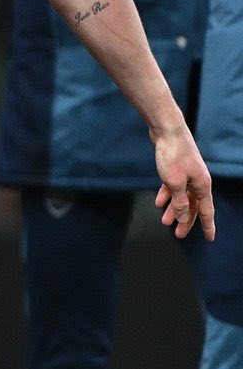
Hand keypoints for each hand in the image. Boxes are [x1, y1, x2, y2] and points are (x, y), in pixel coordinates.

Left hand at [153, 126, 214, 240]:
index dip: (207, 226)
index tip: (210, 239)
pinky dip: (167, 195)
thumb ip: (179, 202)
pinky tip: (158, 202)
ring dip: (174, 209)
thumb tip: (182, 219)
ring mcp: (187, 173)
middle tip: (178, 235)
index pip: (206, 211)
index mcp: (202, 185)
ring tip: (164, 221)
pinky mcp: (176, 168)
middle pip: (193, 206)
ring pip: (182, 196)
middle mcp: (198, 180)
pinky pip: (173, 186)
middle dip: (185, 220)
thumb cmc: (173, 155)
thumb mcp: (174, 183)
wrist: (167, 130)